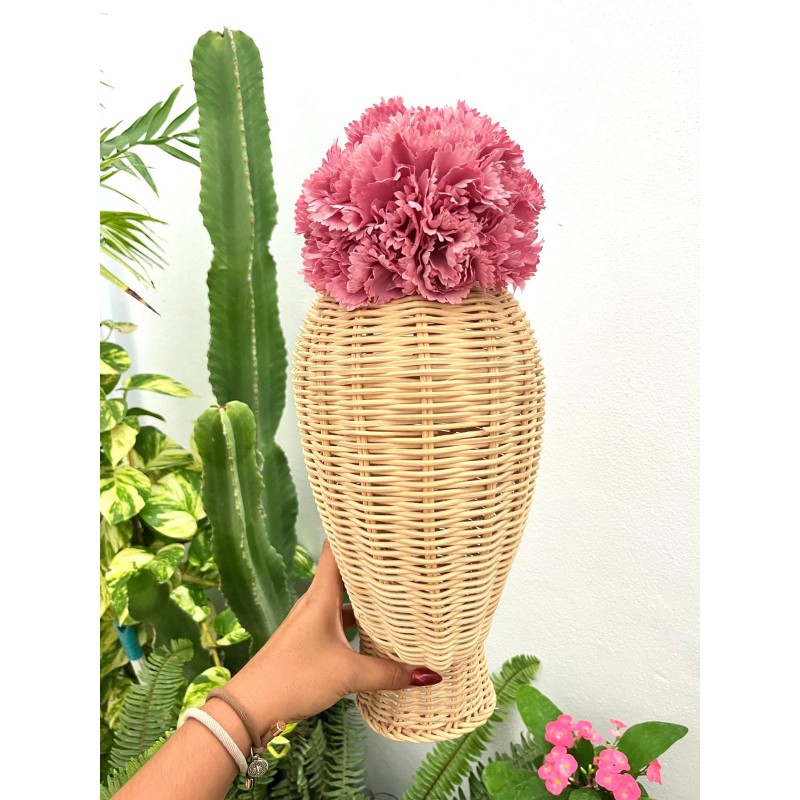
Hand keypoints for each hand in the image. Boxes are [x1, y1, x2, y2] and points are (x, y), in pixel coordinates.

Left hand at [222, 539, 441, 731]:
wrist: (251, 706)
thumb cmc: (295, 677)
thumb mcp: (347, 675)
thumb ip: (388, 674)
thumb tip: (431, 675)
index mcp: (321, 597)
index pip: (335, 550)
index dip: (353, 531)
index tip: (378, 520)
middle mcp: (316, 602)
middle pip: (345, 573)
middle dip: (371, 564)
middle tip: (403, 555)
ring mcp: (313, 621)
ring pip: (344, 599)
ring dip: (366, 596)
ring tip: (398, 590)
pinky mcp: (311, 639)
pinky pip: (340, 619)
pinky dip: (358, 620)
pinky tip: (377, 630)